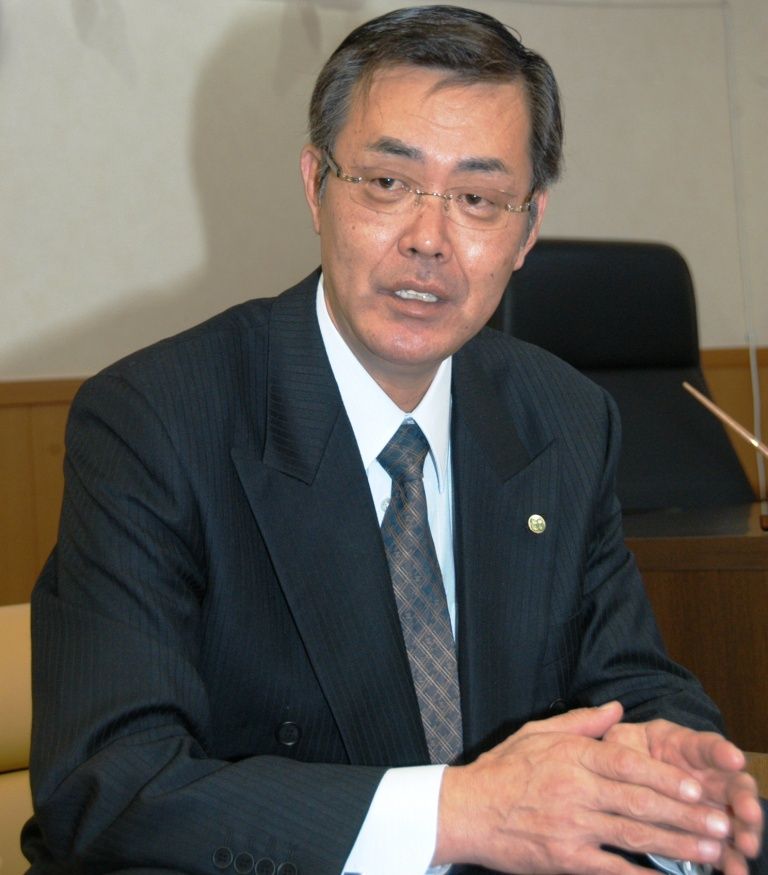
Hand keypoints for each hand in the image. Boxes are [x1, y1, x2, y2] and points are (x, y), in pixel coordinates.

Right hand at [433, 702, 738, 874]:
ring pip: (631, 835)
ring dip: (675, 845)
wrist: (465, 809)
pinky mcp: (563, 858)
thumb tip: (616, 708)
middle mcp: (574, 790)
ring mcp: (570, 827)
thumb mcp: (536, 732)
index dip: (664, 778)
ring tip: (710, 851)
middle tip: (720, 824)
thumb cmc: (502, 768)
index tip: (697, 787)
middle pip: (638, 803)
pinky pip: (610, 869)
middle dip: (684, 815)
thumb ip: (580, 721)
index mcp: (571, 756)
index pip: (627, 765)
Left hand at [605, 719, 763, 874]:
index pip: (706, 745)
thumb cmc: (625, 754)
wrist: (625, 783)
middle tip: (749, 814)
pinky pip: (725, 848)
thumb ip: (621, 733)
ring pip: (736, 817)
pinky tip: (734, 872)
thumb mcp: (621, 741)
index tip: (734, 759)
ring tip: (746, 848)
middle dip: (743, 799)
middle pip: (733, 783)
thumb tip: (614, 709)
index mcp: (686, 746)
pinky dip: (730, 860)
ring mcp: (713, 804)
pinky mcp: (709, 833)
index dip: (721, 751)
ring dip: (744, 833)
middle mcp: (708, 774)